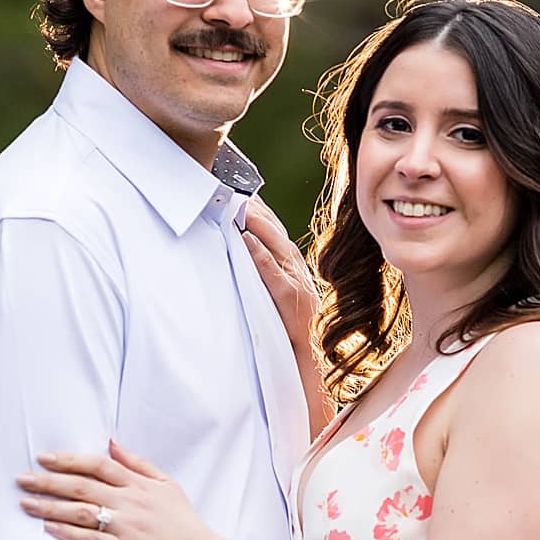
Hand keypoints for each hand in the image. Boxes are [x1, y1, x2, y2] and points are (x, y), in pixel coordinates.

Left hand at [17, 441, 217, 539]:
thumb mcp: (165, 483)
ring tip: (26, 504)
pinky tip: (49, 528)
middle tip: (21, 479)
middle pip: (82, 486)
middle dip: (48, 481)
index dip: (69, 459)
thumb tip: (111, 442)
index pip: (98, 465)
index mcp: (138, 484)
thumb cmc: (183, 520)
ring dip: (50, 507)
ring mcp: (126, 527)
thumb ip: (137, 463)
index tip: (44, 457)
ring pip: (81, 512)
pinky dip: (68, 533)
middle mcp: (129, 502)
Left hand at [242, 197, 321, 356]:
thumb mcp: (280, 287)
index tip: (237, 188)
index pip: (271, 224)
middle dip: (252, 206)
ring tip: (235, 203)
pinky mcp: (288, 294)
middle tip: (230, 187)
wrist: (310, 352)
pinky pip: (271, 270)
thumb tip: (244, 241)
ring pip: (272, 241)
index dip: (255, 205)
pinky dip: (259, 253)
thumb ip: (267, 264)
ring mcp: (293, 277)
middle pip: (271, 227)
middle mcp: (294, 262)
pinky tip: (246, 239)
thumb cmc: (291, 320)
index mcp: (291, 258)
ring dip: (254, 221)